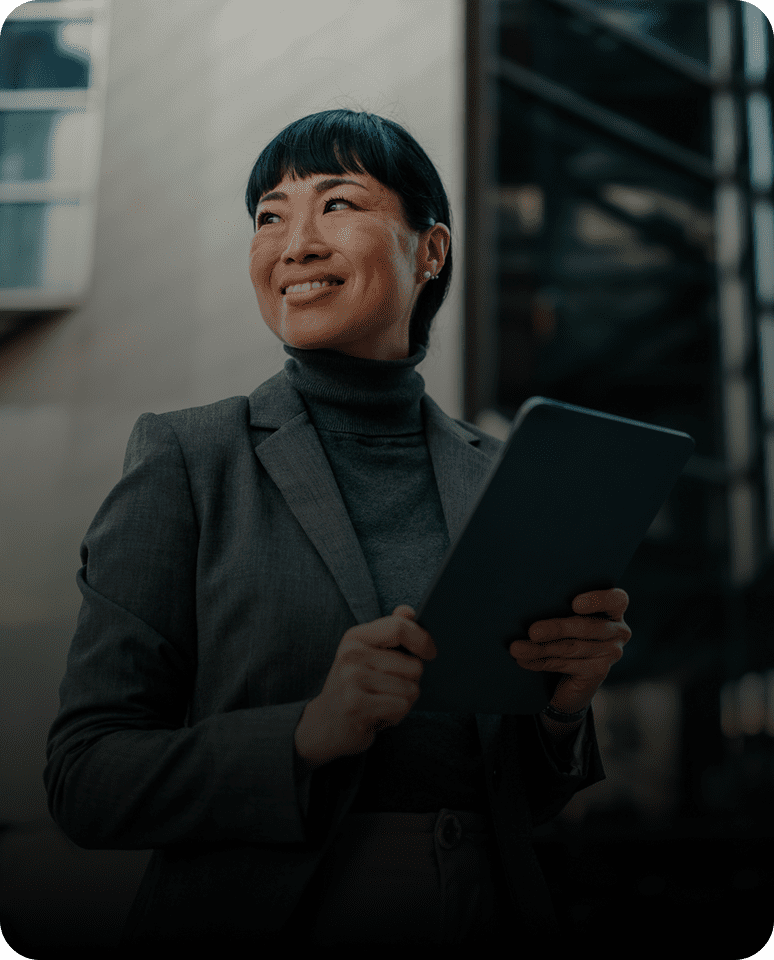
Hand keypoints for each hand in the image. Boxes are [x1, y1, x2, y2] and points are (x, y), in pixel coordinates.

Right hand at [294, 606, 436, 767]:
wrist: (324, 725)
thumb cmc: (352, 687)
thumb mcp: (366, 654)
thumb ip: (389, 633)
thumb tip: (408, 611)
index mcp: (355, 637)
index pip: (399, 627)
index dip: (422, 639)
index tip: (430, 653)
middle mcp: (351, 654)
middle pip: (413, 665)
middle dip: (411, 682)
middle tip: (388, 690)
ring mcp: (352, 679)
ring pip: (411, 689)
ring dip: (403, 702)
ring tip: (381, 703)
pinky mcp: (356, 705)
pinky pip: (401, 706)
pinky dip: (396, 716)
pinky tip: (378, 715)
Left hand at [509, 588, 631, 714]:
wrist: (572, 674)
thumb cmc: (566, 630)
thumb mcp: (567, 615)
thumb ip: (559, 607)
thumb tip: (527, 602)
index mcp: (613, 608)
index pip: (616, 600)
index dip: (597, 600)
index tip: (574, 604)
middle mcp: (618, 630)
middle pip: (587, 627)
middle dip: (557, 628)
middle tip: (532, 631)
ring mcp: (611, 653)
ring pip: (571, 648)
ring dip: (540, 648)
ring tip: (517, 648)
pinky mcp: (599, 672)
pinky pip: (565, 664)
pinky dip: (540, 662)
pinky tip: (524, 660)